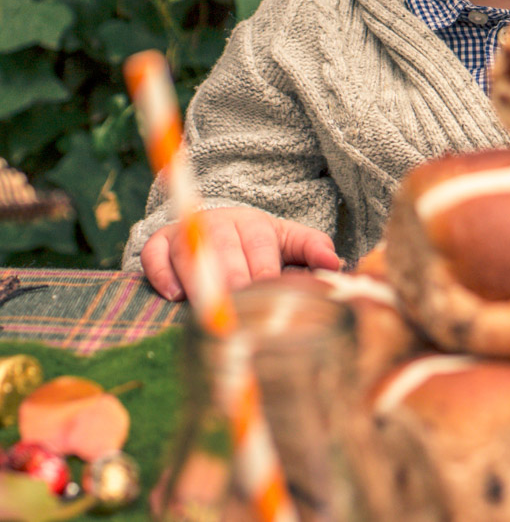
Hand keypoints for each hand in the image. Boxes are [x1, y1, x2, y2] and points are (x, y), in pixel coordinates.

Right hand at [140, 206, 340, 300]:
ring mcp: (187, 233)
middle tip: (239, 306)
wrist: (216, 225)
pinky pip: (154, 255)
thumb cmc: (256, 245)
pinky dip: (162, 273)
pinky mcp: (160, 243)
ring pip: (191, 252)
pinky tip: (174, 296)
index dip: (263, 268)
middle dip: (232, 277)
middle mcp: (219, 224)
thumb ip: (311, 249)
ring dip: (199, 279)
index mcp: (254, 223)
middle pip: (225, 249)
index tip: (269, 290)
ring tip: (210, 307)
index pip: (260, 244)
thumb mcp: (286, 242)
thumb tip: (334, 263)